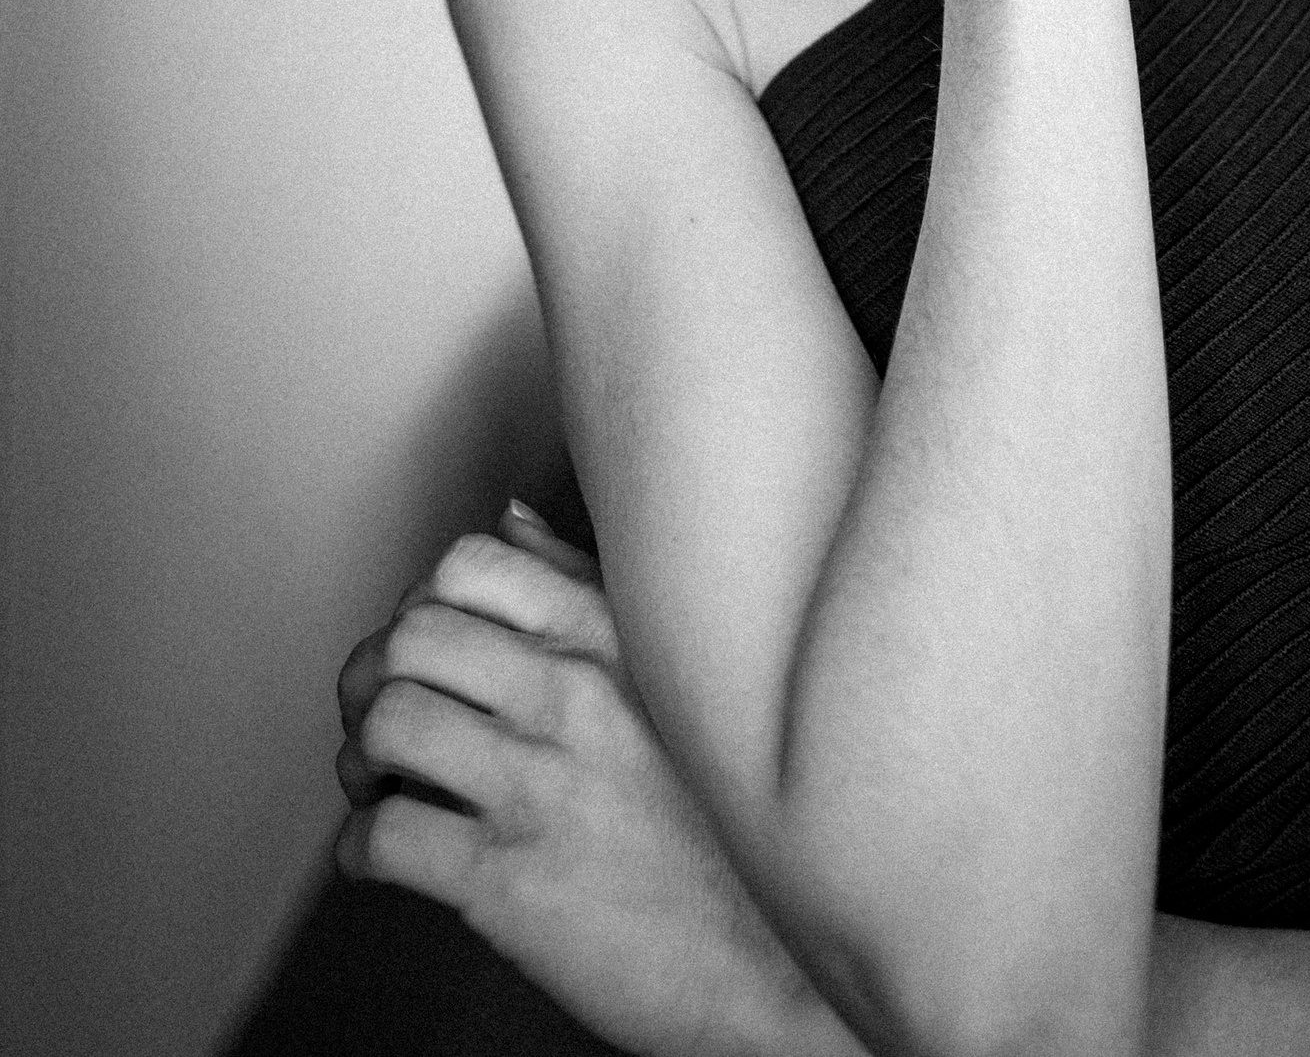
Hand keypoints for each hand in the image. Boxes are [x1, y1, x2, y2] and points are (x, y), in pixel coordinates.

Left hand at [336, 502, 857, 1056]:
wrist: (772, 967)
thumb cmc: (718, 821)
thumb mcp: (672, 676)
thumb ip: (584, 587)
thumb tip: (507, 517)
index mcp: (614, 636)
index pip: (470, 563)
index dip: (426, 603)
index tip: (433, 650)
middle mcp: (575, 695)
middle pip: (410, 634)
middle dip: (373, 676)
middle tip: (382, 719)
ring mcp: (540, 788)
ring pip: (386, 722)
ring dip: (361, 757)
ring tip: (383, 783)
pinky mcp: (508, 884)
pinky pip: (384, 836)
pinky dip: (362, 847)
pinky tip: (395, 854)